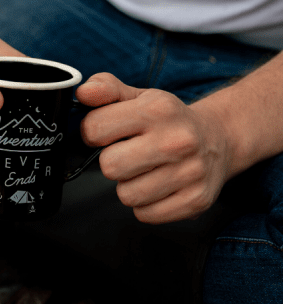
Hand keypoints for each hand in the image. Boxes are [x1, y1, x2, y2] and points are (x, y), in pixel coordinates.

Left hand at [76, 73, 232, 223]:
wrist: (219, 138)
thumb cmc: (168, 120)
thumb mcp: (138, 96)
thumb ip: (105, 89)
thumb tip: (83, 92)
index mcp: (157, 110)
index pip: (94, 129)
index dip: (93, 133)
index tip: (107, 133)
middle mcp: (177, 140)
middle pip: (110, 167)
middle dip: (112, 162)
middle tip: (128, 155)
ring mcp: (190, 172)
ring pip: (127, 195)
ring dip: (129, 186)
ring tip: (145, 171)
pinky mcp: (196, 200)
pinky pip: (146, 214)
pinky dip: (146, 205)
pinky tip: (158, 186)